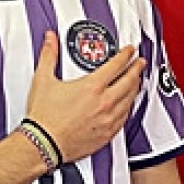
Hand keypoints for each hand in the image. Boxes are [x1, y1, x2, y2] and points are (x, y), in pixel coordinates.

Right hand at [26, 31, 143, 162]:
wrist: (44, 144)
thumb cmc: (44, 117)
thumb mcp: (43, 80)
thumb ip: (48, 55)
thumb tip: (50, 40)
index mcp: (91, 87)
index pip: (116, 66)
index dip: (125, 55)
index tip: (129, 50)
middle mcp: (104, 103)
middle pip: (129, 82)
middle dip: (136, 69)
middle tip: (139, 63)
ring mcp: (108, 119)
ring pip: (130, 100)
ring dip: (136, 87)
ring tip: (137, 81)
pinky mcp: (108, 134)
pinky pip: (125, 117)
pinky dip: (129, 107)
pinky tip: (127, 105)